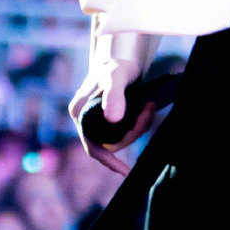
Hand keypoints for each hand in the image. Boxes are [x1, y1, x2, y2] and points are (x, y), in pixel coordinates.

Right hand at [69, 57, 155, 177]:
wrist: (121, 58)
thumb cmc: (116, 65)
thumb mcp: (116, 77)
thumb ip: (114, 95)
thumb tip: (113, 120)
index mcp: (80, 112)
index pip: (91, 145)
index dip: (108, 160)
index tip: (125, 171)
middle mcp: (86, 119)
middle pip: (110, 142)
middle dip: (132, 132)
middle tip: (149, 110)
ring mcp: (97, 120)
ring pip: (120, 136)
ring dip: (138, 126)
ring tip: (149, 106)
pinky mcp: (110, 118)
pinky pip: (125, 130)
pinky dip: (138, 122)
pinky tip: (147, 109)